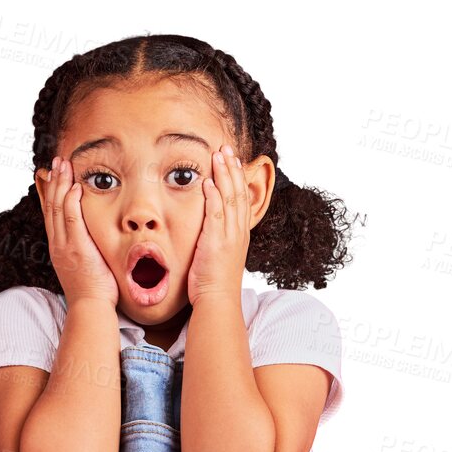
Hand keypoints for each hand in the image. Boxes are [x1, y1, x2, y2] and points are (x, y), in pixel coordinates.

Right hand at [37, 156, 117, 307]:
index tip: (51, 175)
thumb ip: (82, 249)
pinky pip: (71, 219)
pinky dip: (71, 201)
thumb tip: (88, 241)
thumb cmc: (92, 292)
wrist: (90, 308)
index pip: (50, 214)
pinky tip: (75, 186)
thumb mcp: (83, 266)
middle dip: (53, 181)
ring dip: (61, 183)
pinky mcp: (77, 248)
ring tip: (64, 165)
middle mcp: (58, 244)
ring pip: (57, 207)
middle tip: (57, 161)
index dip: (49, 192)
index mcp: (58, 247)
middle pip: (50, 205)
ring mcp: (65, 245)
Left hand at [187, 144, 250, 304]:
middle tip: (226, 149)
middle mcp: (238, 233)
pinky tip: (208, 181)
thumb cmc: (215, 285)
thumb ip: (220, 240)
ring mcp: (229, 236)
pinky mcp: (217, 242)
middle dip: (232, 169)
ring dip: (224, 175)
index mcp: (241, 235)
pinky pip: (216, 213)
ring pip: (230, 199)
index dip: (238, 179)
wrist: (217, 301)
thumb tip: (212, 231)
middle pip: (238, 193)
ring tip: (218, 156)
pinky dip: (213, 196)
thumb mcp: (222, 257)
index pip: (242, 200)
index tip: (233, 161)